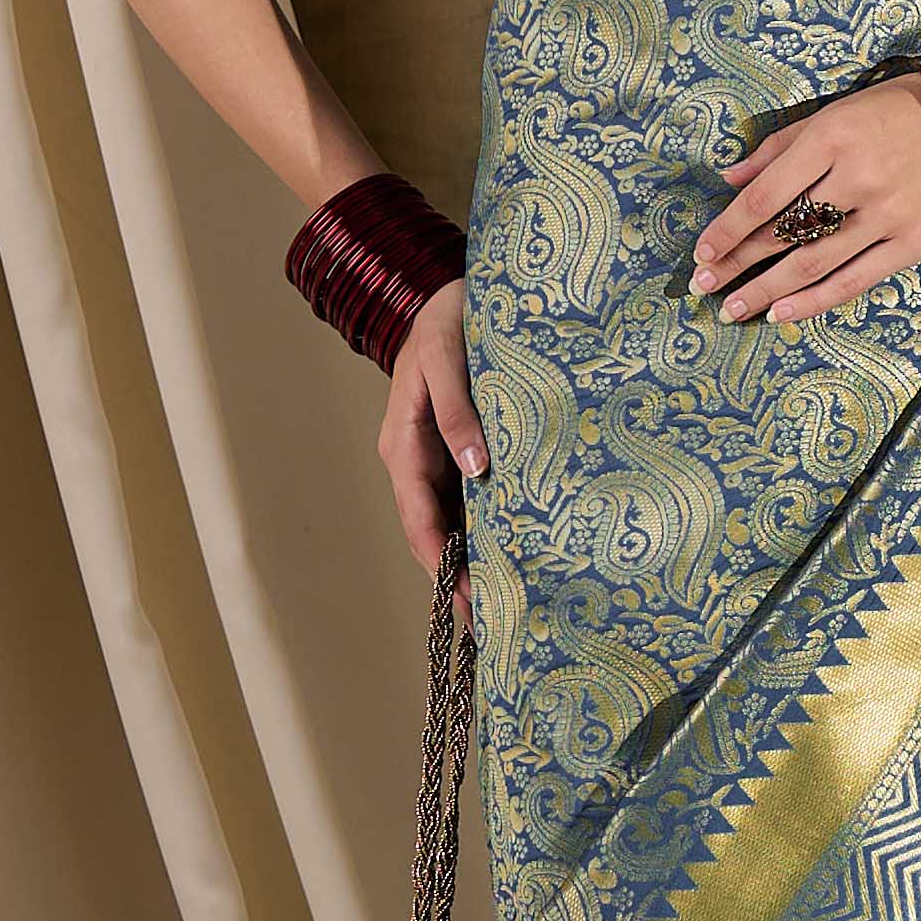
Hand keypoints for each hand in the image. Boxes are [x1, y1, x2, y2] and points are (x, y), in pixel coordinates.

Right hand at [382, 277, 485, 616]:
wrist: (449, 295)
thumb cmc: (447, 320)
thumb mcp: (448, 357)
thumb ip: (455, 409)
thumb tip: (474, 468)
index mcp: (403, 448)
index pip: (419, 522)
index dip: (440, 567)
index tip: (465, 603)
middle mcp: (418, 463)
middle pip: (434, 536)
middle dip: (459, 580)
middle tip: (495, 624)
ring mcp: (439, 462)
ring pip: (453, 524)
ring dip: (474, 563)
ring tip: (509, 606)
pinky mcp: (461, 453)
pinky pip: (472, 502)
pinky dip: (489, 532)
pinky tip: (518, 556)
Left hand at [692, 76, 920, 321]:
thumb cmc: (896, 111)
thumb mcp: (834, 111)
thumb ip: (780, 146)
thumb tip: (730, 178)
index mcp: (830, 138)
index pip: (764, 196)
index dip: (728, 229)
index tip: (702, 252)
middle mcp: (855, 178)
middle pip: (782, 233)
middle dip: (737, 263)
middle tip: (704, 286)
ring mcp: (885, 214)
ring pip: (812, 263)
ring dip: (766, 291)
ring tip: (734, 309)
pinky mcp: (912, 242)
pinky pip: (855, 279)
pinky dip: (815, 300)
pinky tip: (783, 313)